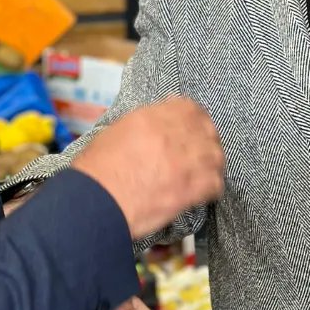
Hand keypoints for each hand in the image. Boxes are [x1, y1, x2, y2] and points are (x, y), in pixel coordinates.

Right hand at [72, 97, 224, 239]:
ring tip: (207, 171)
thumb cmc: (96, 170)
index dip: (196, 118)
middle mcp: (171, 135)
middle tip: (204, 150)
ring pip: (215, 156)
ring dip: (213, 162)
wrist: (94, 202)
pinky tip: (206, 191)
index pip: (189, 108)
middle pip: (207, 130)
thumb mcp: (116, 131)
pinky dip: (213, 186)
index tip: (195, 126)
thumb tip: (156, 126)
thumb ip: (142, 124)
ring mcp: (183, 162)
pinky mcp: (188, 190)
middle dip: (208, 139)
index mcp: (151, 117)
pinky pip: (215, 184)